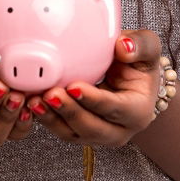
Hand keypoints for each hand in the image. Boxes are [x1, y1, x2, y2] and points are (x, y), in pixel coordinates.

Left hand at [24, 29, 162, 147]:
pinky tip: (32, 103)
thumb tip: (123, 46)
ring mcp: (98, 135)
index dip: (94, 99)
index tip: (74, 86)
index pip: (115, 108)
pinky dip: (46, 118)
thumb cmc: (137, 62)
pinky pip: (61, 130)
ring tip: (34, 100)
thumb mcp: (147, 48)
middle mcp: (120, 130)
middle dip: (69, 113)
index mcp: (138, 111)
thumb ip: (140, 45)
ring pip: (73, 134)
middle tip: (50, 94)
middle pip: (92, 128)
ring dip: (52, 119)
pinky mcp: (80, 133)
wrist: (131, 79)